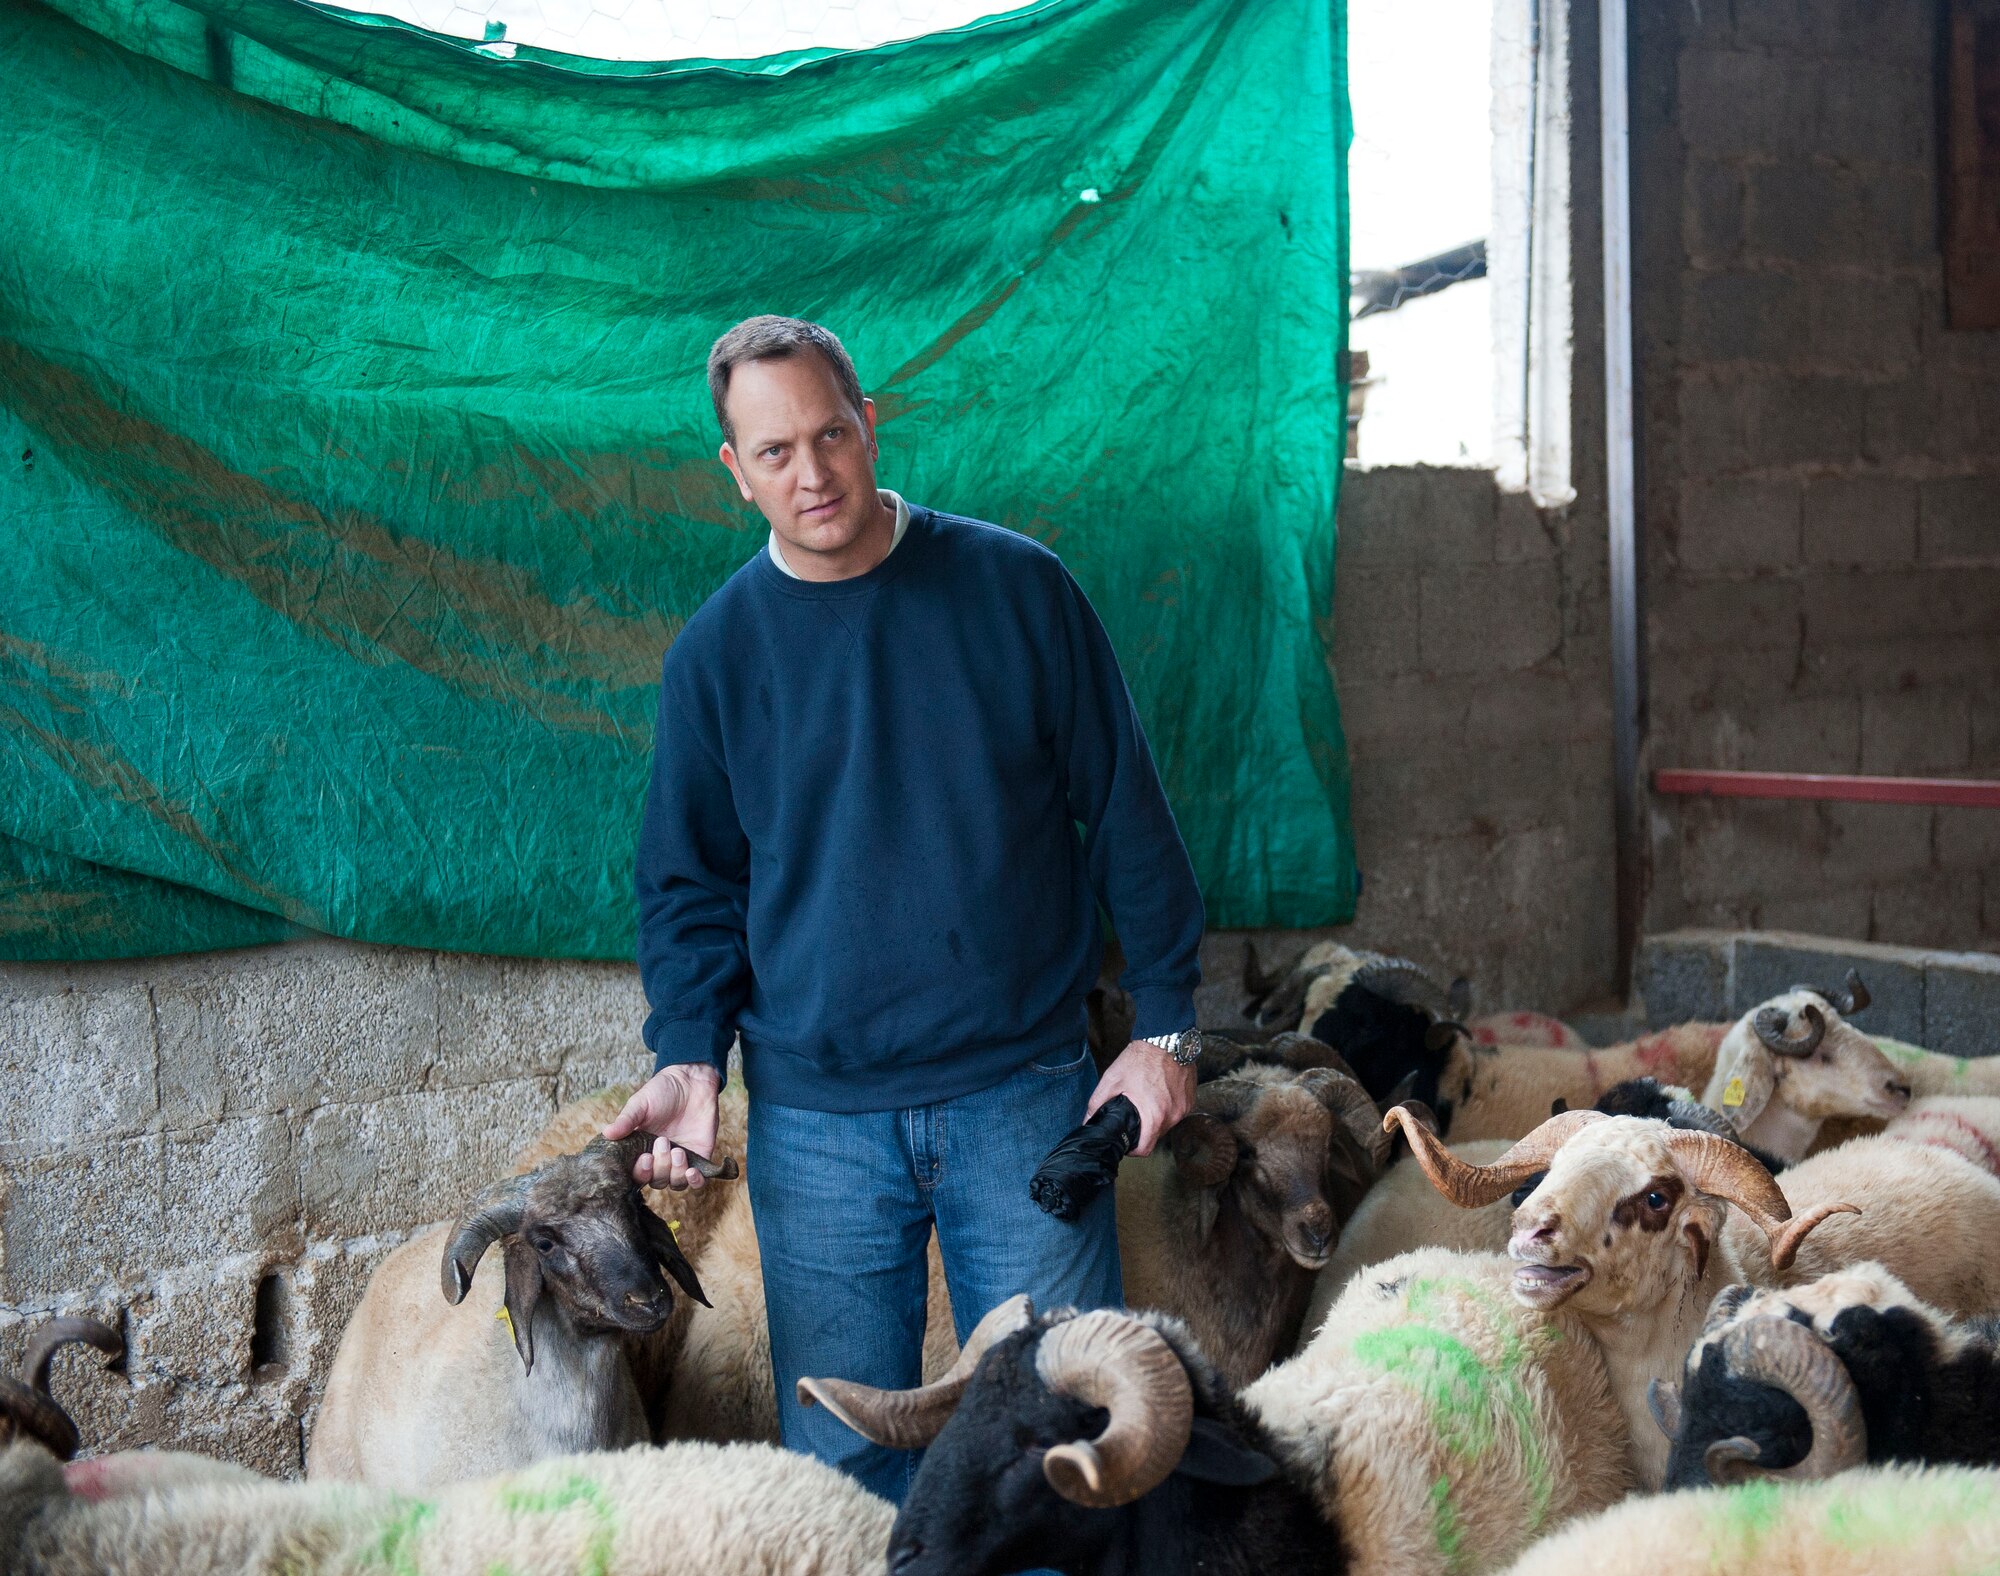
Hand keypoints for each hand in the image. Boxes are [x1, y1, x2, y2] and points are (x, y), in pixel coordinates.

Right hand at [604, 1064, 722, 1189]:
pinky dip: (695, 1182)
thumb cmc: (662, 1091)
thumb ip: (626, 1121)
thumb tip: (606, 1134)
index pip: (636, 1174)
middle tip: (662, 1142)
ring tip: (678, 1151)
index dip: (640, 1172)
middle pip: (656, 1180)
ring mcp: (680, 1161)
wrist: (691, 1080)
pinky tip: (692, 1172)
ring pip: (675, 1183)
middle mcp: (660, 1159)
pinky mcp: (700, 1158)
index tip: (645, 1157)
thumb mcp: (640, 1104)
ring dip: (675, 1172)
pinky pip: (697, 1182)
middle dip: (659, 1167)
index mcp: (641, 1150)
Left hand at [1085, 1040, 1196, 1156]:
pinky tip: (1158, 1093)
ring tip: (1146, 1099)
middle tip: (1134, 1113)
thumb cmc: (1141, 1058)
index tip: (1127, 1142)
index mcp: (1154, 1115)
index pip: (1145, 1149)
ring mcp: (1184, 1107)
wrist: (1166, 1038)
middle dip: (1144, 1129)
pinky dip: (1167, 1107)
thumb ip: (1097, 1103)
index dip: (1133, 1149)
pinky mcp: (1190, 1099)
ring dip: (1156, 1117)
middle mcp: (1173, 1115)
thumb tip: (1088, 1120)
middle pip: (1156, 1135)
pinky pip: (1177, 1111)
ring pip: (1167, 1123)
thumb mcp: (1112, 1079)